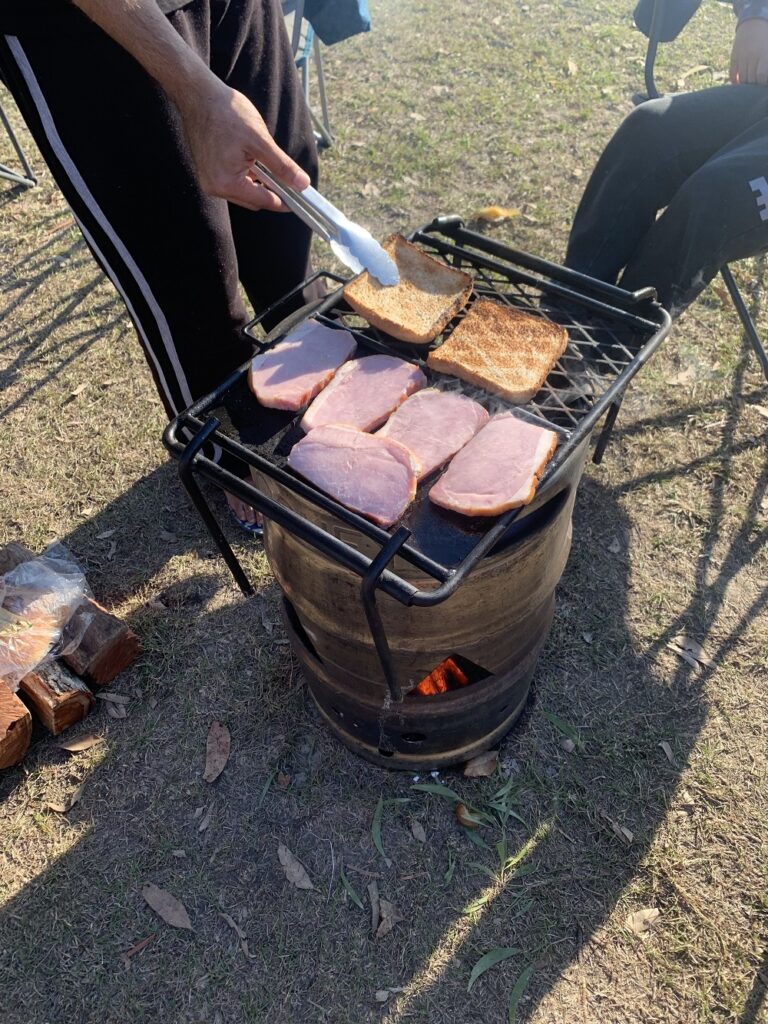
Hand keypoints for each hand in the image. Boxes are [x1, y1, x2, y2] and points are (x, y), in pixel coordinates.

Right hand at [176, 80, 309, 210]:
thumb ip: (282, 166)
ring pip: (244, 192)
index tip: (301, 199)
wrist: (198, 95)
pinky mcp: (208, 172)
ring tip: (263, 159)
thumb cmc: (227, 113)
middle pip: (253, 200)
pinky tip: (251, 158)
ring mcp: (209, 181)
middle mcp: (214, 188)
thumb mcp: (260, 141)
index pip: (264, 201)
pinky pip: (234, 182)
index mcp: (226, 183)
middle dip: (271, 190)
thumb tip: (302, 184)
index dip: (285, 201)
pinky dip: (246, 175)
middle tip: (288, 177)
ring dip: (259, 182)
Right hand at [730, 19, 767, 83]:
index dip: (762, 83)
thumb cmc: (767, 38)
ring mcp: (741, 57)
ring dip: (746, 85)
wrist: (755, 22)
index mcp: (763, 54)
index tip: (763, 85)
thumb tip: (764, 78)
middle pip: (751, 80)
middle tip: (757, 87)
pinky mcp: (733, 57)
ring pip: (742, 79)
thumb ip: (766, 63)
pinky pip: (732, 74)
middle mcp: (751, 56)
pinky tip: (740, 83)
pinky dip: (735, 81)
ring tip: (750, 86)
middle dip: (754, 86)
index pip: (761, 76)